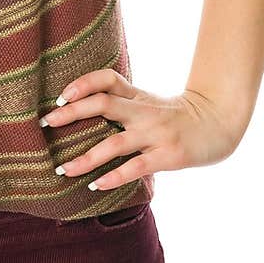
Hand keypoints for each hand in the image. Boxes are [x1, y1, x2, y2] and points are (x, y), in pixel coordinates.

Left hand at [38, 68, 239, 190]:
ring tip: (63, 169)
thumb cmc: (174, 116)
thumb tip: (79, 109)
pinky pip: (136, 166)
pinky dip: (114, 176)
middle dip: (71, 113)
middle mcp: (143, 111)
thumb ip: (120, 104)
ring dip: (85, 158)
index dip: (83, 82)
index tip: (61, 96)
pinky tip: (95, 184)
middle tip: (45, 123)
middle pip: (103, 104)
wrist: (218, 123)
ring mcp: (156, 133)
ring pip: (114, 142)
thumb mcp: (148, 102)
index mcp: (137, 96)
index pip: (107, 78)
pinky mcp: (168, 156)